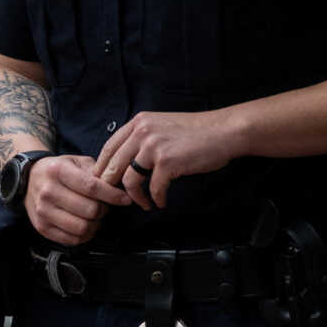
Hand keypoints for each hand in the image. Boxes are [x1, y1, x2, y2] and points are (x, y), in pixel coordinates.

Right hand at [23, 152, 131, 247]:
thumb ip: (97, 172)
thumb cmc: (58, 170)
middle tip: (105, 205)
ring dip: (96, 224)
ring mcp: (43, 211)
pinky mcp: (42, 227)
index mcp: (58, 171)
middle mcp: (48, 191)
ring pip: (82, 227)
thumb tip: (119, 187)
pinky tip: (85, 224)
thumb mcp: (76, 162)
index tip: (125, 199)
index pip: (92, 187)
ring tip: (95, 216)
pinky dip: (85, 235)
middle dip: (104, 209)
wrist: (29, 179)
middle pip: (90, 210)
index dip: (113, 195)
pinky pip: (72, 239)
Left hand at [92, 110, 244, 211]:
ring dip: (135, 197)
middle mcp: (142, 132)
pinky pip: (153, 188)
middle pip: (113, 166)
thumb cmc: (197, 132)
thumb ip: (143, 138)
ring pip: (129, 180)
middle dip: (112, 187)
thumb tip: (126, 162)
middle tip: (117, 200)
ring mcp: (153, 146)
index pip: (108, 148)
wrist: (223, 131)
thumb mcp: (162, 125)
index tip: (103, 184)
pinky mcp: (167, 162)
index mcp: (139, 122)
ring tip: (143, 204)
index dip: (103, 168)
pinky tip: (161, 202)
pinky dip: (156, 199)